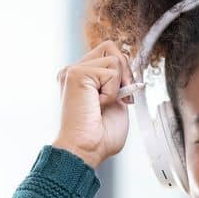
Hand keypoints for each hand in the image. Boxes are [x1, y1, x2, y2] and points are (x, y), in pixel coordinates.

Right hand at [51, 40, 134, 169]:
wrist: (86, 150)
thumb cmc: (100, 136)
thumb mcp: (116, 101)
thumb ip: (118, 80)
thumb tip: (125, 60)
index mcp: (82, 78)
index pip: (109, 54)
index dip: (124, 72)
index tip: (124, 97)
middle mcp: (74, 71)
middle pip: (110, 47)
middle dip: (125, 72)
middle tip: (121, 97)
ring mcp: (73, 70)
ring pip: (114, 58)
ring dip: (117, 86)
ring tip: (102, 104)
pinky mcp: (76, 73)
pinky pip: (112, 71)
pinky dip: (113, 92)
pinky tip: (98, 105)